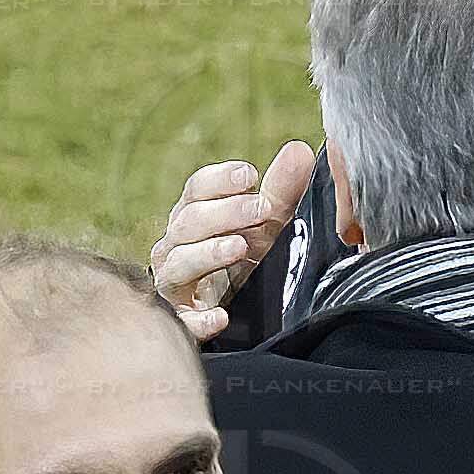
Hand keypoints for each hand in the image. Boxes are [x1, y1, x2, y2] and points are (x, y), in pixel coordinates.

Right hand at [149, 143, 316, 340]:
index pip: (196, 191)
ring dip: (208, 254)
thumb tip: (300, 150)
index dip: (220, 180)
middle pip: (188, 222)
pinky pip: (181, 321)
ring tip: (239, 247)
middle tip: (261, 208)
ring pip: (178, 264)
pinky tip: (220, 317)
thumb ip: (280, 193)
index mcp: (192, 220)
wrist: (230, 318)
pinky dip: (197, 320)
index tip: (250, 175)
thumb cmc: (241, 263)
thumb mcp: (264, 228)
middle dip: (224, 212)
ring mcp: (173, 285)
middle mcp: (175, 248)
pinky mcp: (179, 323)